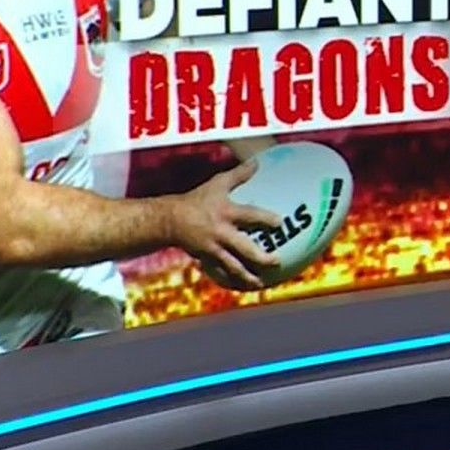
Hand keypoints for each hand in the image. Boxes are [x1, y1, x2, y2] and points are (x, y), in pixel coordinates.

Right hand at [168, 158, 282, 289]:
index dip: (265, 219)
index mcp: (226, 213)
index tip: (280, 222)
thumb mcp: (217, 184)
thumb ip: (238, 174)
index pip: (249, 215)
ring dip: (248, 277)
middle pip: (244, 248)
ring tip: (261, 284)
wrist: (170, 220)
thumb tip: (257, 162)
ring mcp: (213, 248)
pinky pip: (221, 273)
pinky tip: (242, 287)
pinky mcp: (206, 259)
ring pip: (232, 267)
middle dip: (261, 257)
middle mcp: (221, 233)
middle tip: (276, 262)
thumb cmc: (197, 199)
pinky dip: (232, 281)